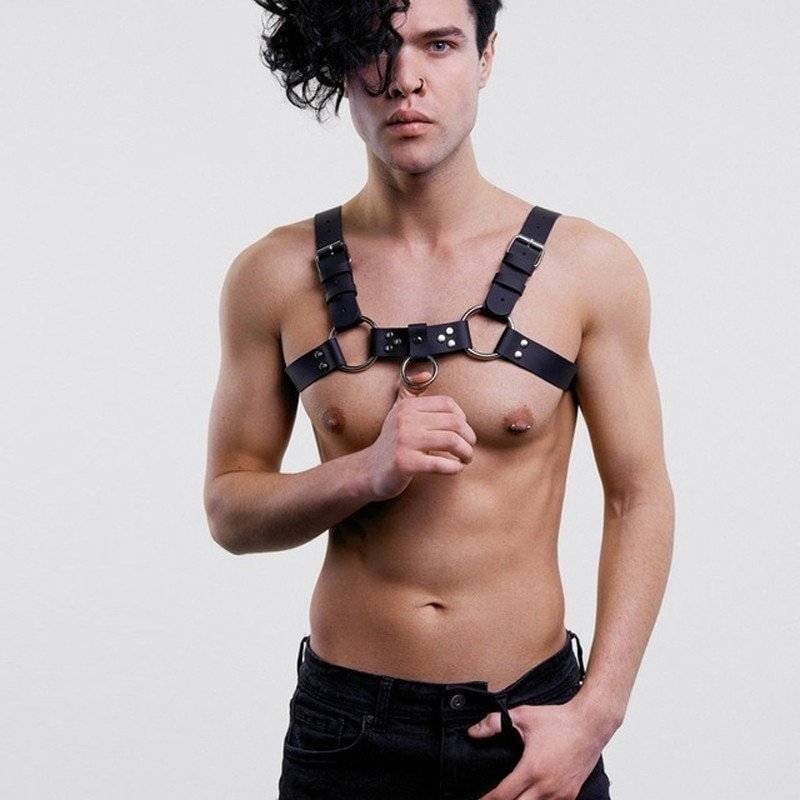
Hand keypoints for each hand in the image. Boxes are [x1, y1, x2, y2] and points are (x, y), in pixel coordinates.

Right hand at [361, 369, 476, 501]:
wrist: (370, 470)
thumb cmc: (391, 444)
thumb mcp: (398, 413)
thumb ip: (410, 392)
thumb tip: (424, 374)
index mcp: (407, 407)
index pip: (447, 404)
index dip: (462, 417)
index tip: (463, 430)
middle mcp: (404, 420)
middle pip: (453, 422)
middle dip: (468, 437)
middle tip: (469, 447)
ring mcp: (404, 441)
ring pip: (451, 441)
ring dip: (466, 453)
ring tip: (465, 459)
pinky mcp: (405, 463)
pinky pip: (440, 463)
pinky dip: (454, 468)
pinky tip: (455, 469)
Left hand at [468, 695, 602, 799]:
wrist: (590, 725)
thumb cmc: (558, 720)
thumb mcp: (523, 716)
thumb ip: (495, 723)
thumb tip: (473, 732)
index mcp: (532, 769)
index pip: (503, 796)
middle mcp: (546, 787)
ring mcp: (560, 794)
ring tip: (511, 797)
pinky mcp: (571, 795)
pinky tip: (529, 797)